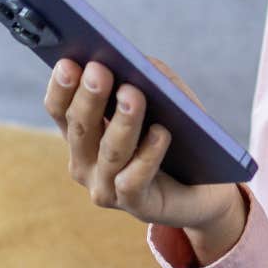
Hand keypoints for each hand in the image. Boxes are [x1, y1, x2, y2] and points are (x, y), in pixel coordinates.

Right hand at [44, 55, 243, 231]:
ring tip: (133, 95)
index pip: (60, 109)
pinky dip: (148, 155)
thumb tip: (138, 62)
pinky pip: (135, 180)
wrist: (207, 186)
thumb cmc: (178, 135)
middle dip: (89, 97)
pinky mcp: (136, 206)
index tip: (68, 62)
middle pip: (81, 128)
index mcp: (82, 133)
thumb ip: (151, 76)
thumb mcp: (166, 99)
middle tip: (98, 70)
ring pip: (110, 152)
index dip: (62, 86)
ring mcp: (106, 188)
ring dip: (122, 122)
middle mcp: (85, 163)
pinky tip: (161, 133)